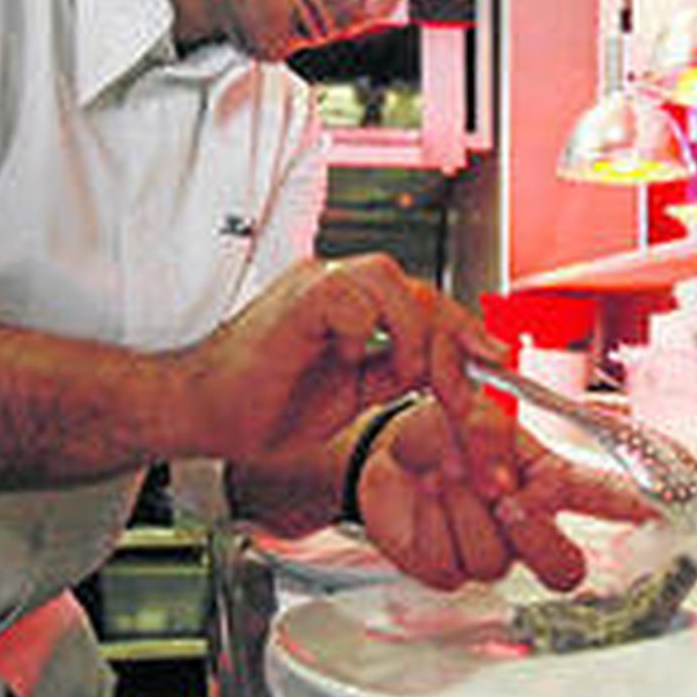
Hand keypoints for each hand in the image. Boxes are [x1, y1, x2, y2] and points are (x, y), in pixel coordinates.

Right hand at [175, 254, 497, 462]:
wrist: (202, 415)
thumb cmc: (259, 406)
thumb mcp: (351, 393)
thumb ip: (393, 372)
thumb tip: (442, 372)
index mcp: (349, 304)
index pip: (425, 302)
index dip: (464, 330)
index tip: (495, 361)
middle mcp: (335, 285)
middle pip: (419, 289)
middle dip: (452, 340)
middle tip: (460, 391)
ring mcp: (315, 285)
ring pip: (392, 281)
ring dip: (412, 335)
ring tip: (401, 376)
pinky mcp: (296, 298)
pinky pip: (351, 295)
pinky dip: (364, 330)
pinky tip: (347, 360)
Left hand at [358, 396, 656, 589]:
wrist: (385, 451)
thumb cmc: (442, 431)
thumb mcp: (472, 412)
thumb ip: (494, 434)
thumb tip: (508, 484)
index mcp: (549, 482)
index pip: (604, 499)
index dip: (635, 509)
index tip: (659, 510)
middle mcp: (528, 528)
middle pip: (564, 570)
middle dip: (536, 536)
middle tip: (509, 501)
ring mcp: (490, 554)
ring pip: (493, 562)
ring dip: (464, 509)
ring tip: (444, 470)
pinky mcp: (447, 571)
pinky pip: (448, 565)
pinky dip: (432, 523)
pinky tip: (426, 494)